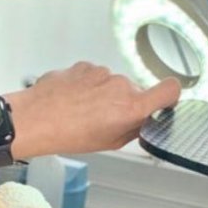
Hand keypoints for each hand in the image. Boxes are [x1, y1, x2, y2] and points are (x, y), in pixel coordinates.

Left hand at [10, 63, 180, 159]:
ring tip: (85, 113)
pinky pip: (96, 76)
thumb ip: (132, 129)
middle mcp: (120, 85)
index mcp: (131, 107)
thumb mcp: (109, 142)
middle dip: (127, 104)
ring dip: (105, 96)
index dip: (171, 96)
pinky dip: (90, 87)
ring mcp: (102, 72)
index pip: (170, 89)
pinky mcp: (86, 65)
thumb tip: (142, 121)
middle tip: (107, 121)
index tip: (166, 102)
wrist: (36, 119)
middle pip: (136, 91)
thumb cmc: (68, 134)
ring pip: (114, 84)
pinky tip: (75, 102)